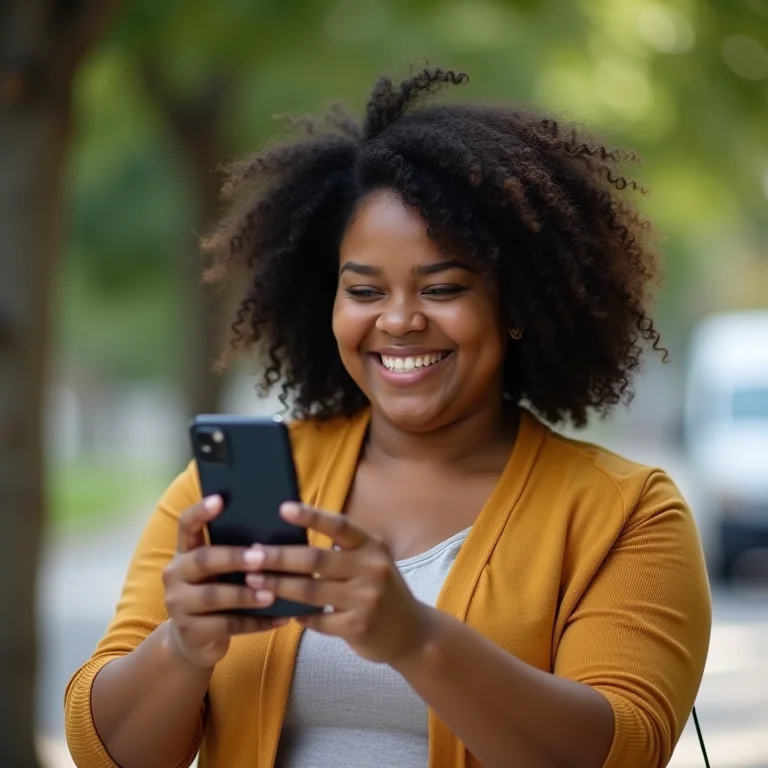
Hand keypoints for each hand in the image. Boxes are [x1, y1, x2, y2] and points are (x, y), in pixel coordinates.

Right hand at [161, 495, 287, 668]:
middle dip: (234, 557)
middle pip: (203, 560)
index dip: (201, 511)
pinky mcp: (190, 632)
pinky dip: (257, 622)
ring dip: (246, 595)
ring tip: (272, 594)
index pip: (187, 525)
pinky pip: (227, 625)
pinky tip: (281, 617)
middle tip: (260, 557)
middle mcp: (175, 575)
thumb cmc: (218, 593)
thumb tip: (281, 529)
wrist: (193, 640)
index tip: (220, 499)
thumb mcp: (220, 572)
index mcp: (185, 553)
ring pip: (214, 597)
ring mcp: (178, 605)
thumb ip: (236, 552)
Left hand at [243, 503, 434, 664]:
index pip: (339, 525)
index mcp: (373, 545)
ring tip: (253, 581)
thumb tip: (291, 538)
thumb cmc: (382, 589)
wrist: (413, 633)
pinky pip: (317, 620)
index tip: (283, 508)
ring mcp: (366, 599)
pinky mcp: (357, 627)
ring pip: (311, 591)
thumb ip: (342, 550)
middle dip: (279, 557)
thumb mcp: (372, 561)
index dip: (311, 516)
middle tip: (250, 554)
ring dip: (278, 586)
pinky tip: (281, 611)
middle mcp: (372, 569)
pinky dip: (297, 615)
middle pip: (316, 559)